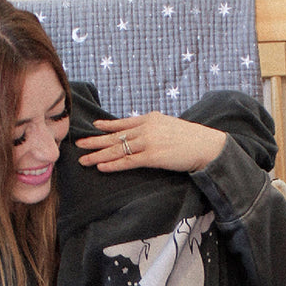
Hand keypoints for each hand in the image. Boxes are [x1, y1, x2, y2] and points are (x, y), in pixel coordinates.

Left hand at [75, 112, 226, 173]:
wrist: (207, 145)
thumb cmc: (191, 138)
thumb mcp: (169, 126)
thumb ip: (154, 127)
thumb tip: (142, 131)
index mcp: (150, 118)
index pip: (124, 122)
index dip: (107, 125)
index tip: (94, 126)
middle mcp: (146, 128)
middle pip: (115, 135)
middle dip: (95, 140)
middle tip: (79, 144)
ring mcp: (149, 142)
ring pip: (118, 149)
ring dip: (98, 155)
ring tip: (83, 159)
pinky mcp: (153, 156)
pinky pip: (128, 161)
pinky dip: (113, 164)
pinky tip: (101, 166)